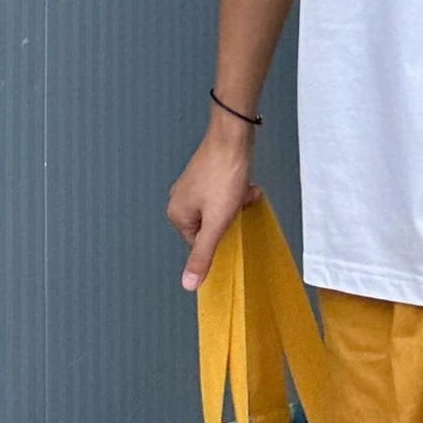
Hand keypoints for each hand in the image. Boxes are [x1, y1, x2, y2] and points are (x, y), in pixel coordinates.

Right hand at [167, 139, 264, 290]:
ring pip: (220, 207)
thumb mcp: (216, 223)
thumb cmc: (224, 177)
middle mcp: (179, 199)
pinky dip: (236, 190)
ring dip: (236, 203)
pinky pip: (222, 192)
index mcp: (177, 214)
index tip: (232, 222)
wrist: (232, 138)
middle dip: (230, 216)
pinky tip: (245, 182)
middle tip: (239, 203)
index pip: (201, 243)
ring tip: (244, 190)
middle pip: (211, 224)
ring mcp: (192, 184)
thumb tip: (188, 284)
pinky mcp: (206, 173)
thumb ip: (203, 255)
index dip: (221, 234)